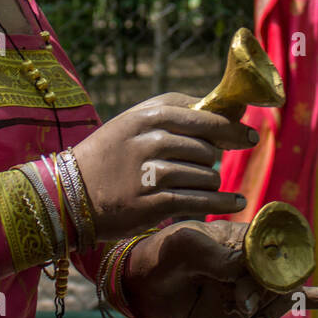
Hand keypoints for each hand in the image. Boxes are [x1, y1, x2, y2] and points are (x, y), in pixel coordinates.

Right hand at [72, 93, 256, 241]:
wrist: (69, 193)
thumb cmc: (108, 155)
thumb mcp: (132, 123)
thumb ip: (173, 114)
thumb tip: (224, 113)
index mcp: (148, 116)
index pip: (202, 115)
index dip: (230, 126)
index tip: (248, 134)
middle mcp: (151, 140)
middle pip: (207, 147)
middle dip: (215, 158)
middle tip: (211, 163)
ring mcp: (152, 173)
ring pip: (207, 175)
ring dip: (212, 182)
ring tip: (205, 185)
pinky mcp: (155, 203)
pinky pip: (201, 200)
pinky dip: (223, 201)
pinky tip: (235, 201)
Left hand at [121, 220, 317, 317]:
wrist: (147, 284)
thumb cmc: (164, 253)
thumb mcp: (185, 247)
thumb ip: (217, 256)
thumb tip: (245, 272)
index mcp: (241, 235)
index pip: (275, 242)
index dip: (276, 260)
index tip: (264, 275)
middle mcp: (251, 257)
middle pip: (284, 271)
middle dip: (270, 289)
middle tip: (242, 300)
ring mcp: (251, 281)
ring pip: (282, 294)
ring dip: (271, 307)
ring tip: (246, 314)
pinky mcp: (248, 303)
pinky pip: (285, 300)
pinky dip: (311, 298)